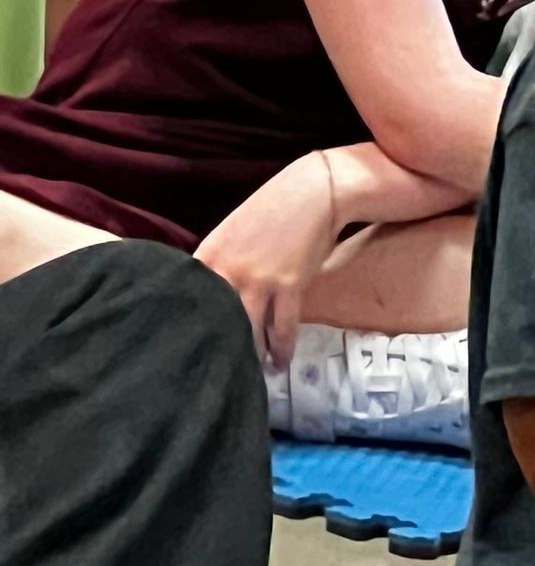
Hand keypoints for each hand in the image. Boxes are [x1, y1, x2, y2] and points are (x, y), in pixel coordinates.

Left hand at [195, 152, 339, 370]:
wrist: (315, 191)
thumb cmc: (275, 208)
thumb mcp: (234, 231)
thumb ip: (221, 261)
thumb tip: (216, 294)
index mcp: (209, 255)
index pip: (189, 300)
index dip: (188, 328)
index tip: (187, 348)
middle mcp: (227, 272)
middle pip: (217, 322)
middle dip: (218, 348)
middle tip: (216, 372)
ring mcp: (258, 280)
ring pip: (248, 330)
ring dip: (251, 355)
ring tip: (251, 374)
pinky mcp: (288, 286)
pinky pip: (282, 328)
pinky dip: (281, 349)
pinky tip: (280, 362)